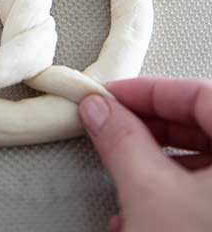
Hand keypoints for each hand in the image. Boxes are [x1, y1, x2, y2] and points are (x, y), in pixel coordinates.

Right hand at [79, 78, 211, 231]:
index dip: (149, 91)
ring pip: (205, 159)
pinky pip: (207, 191)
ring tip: (123, 172)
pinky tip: (142, 209)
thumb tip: (100, 112)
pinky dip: (174, 192)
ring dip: (156, 163)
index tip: (112, 96)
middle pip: (203, 122)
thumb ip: (122, 142)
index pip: (200, 93)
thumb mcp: (150, 191)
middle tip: (112, 125)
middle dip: (150, 127)